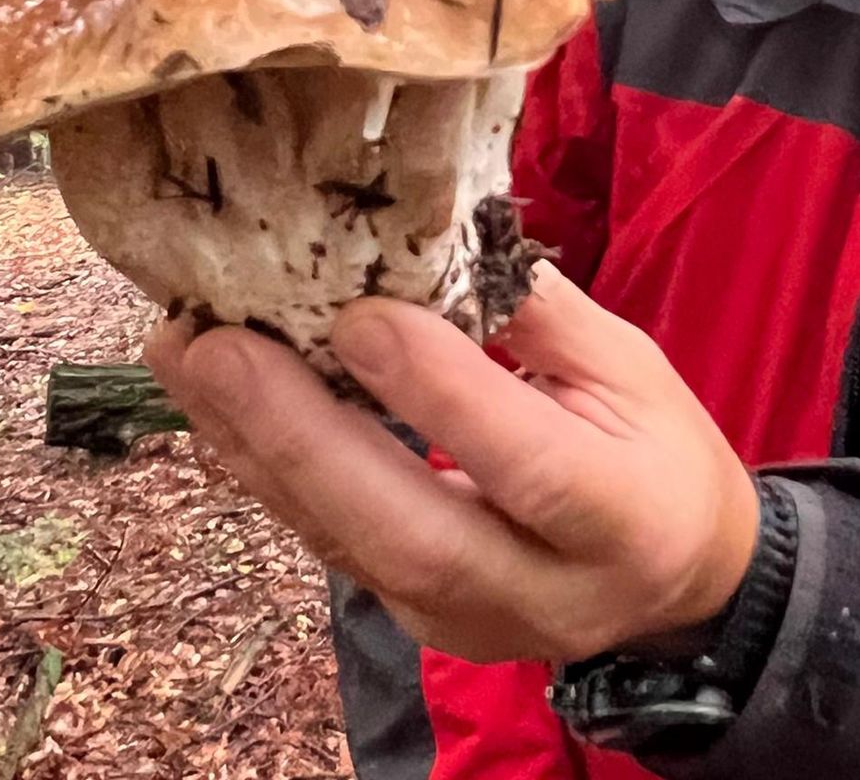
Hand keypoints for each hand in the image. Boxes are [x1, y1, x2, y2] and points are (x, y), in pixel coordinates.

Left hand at [145, 263, 758, 663]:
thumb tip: (430, 236)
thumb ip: (536, 313)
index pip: (527, 464)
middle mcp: (542, 590)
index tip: (355, 313)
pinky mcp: (414, 621)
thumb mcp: (628, 366)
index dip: (438, 392)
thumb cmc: (654, 450)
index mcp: (625, 515)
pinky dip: (264, 471)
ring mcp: (467, 621)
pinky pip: (329, 547)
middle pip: (410, 534)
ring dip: (254, 448)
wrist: (675, 582)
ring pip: (348, 547)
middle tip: (214, 348)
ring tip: (184, 357)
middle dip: (301, 438)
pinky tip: (214, 404)